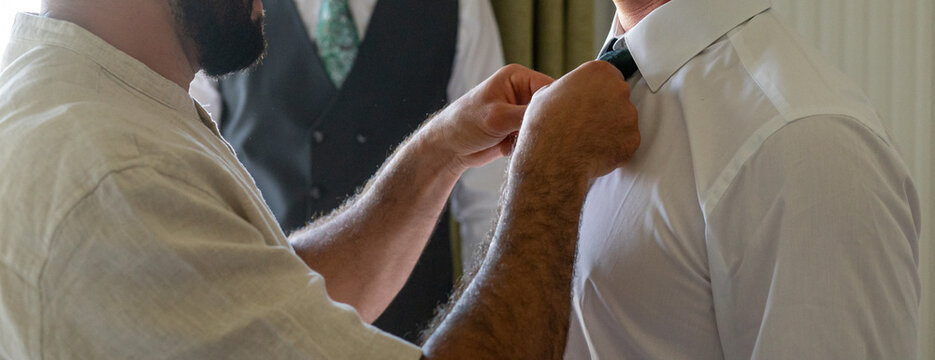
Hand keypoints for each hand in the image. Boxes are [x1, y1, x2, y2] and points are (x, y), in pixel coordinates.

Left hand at [421, 64, 553, 173]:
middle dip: (544, 124)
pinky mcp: (518, 131)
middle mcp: (522, 92)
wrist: (448, 147)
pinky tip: (509, 149)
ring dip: (533, 137)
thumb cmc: (465, 123)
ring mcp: (520, 113)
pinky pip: (534, 139)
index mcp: (518, 77)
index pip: (551, 87)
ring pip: (542, 126)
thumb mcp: (498, 117)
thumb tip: (555, 117)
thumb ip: (527, 115)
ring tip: (514, 142)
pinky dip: (526, 146)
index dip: (558, 105)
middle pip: (549, 108)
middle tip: (533, 135)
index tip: (558, 123)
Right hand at [515, 60, 640, 178]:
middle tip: (587, 122)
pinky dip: (615, 147)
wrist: (552, 160)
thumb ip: (565, 89)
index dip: (598, 92)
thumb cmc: (545, 127)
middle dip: (607, 108)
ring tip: (588, 139)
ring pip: (624, 120)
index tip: (589, 102)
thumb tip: (567, 93)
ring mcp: (628, 115)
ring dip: (612, 128)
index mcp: (598, 72)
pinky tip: (595, 151)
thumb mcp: (546, 95)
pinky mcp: (632, 139)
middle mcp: (618, 89)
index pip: (608, 76)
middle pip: (619, 96)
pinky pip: (626, 142)